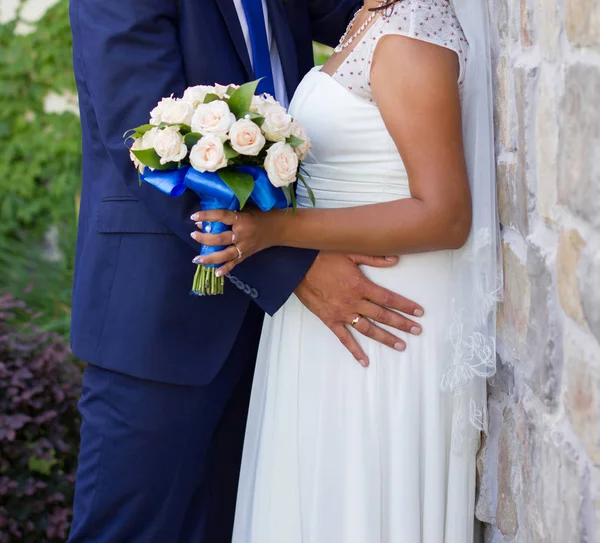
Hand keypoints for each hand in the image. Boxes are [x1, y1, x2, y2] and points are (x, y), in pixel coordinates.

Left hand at [189, 209, 280, 275]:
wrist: (277, 228)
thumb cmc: (259, 215)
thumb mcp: (246, 209)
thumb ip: (229, 214)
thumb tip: (207, 219)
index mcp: (242, 219)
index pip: (222, 217)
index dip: (207, 216)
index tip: (193, 216)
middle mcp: (242, 234)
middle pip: (220, 238)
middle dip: (204, 238)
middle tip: (193, 234)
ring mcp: (244, 247)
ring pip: (224, 254)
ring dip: (210, 257)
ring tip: (197, 258)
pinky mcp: (246, 255)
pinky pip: (234, 263)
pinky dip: (226, 269)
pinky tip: (216, 273)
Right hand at [295, 252, 423, 367]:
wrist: (297, 268)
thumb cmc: (322, 257)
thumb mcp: (349, 252)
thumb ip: (373, 257)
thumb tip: (395, 259)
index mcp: (361, 285)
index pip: (388, 298)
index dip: (405, 305)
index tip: (419, 312)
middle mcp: (354, 302)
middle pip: (383, 316)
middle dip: (402, 324)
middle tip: (417, 331)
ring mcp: (342, 313)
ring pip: (368, 329)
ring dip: (385, 338)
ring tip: (401, 345)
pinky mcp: (330, 320)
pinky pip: (344, 339)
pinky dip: (355, 351)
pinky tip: (365, 361)